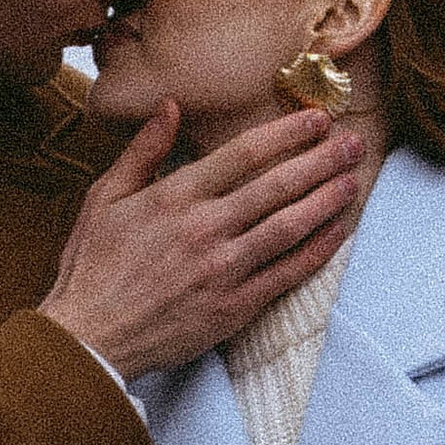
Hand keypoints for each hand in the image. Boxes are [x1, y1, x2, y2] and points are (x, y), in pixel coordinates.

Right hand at [41, 107, 365, 382]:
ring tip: (355, 180)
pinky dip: (317, 252)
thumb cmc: (91, 267)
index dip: (286, 133)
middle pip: (277, 186)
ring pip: (289, 227)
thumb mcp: (103, 198)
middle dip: (321, 161)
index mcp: (174, 197)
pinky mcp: (234, 307)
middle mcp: (204, 228)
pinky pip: (287, 274)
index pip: (243, 154)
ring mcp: (223, 269)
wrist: (88, 338)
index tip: (316, 119)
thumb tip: (169, 106)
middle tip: (354, 143)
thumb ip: (142, 151)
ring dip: (327, 201)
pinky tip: (340, 232)